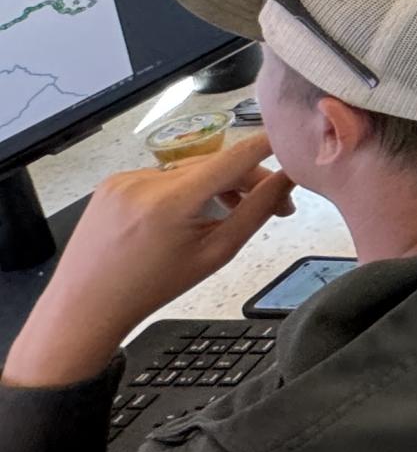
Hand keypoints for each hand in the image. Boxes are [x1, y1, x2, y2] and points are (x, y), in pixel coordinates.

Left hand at [3, 137, 296, 388]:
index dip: (270, 146)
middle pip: (216, 163)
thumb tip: (288, 178)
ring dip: (216, 183)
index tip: (293, 146)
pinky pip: (163, 175)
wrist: (87, 305)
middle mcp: (146, 180)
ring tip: (229, 211)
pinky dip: (183, 189)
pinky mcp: (113, 181)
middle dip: (248, 179)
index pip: (236, 156)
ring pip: (191, 169)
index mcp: (173, 201)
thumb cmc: (153, 287)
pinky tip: (184, 216)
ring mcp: (125, 177)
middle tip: (276, 205)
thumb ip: (257, 210)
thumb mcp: (216, 253)